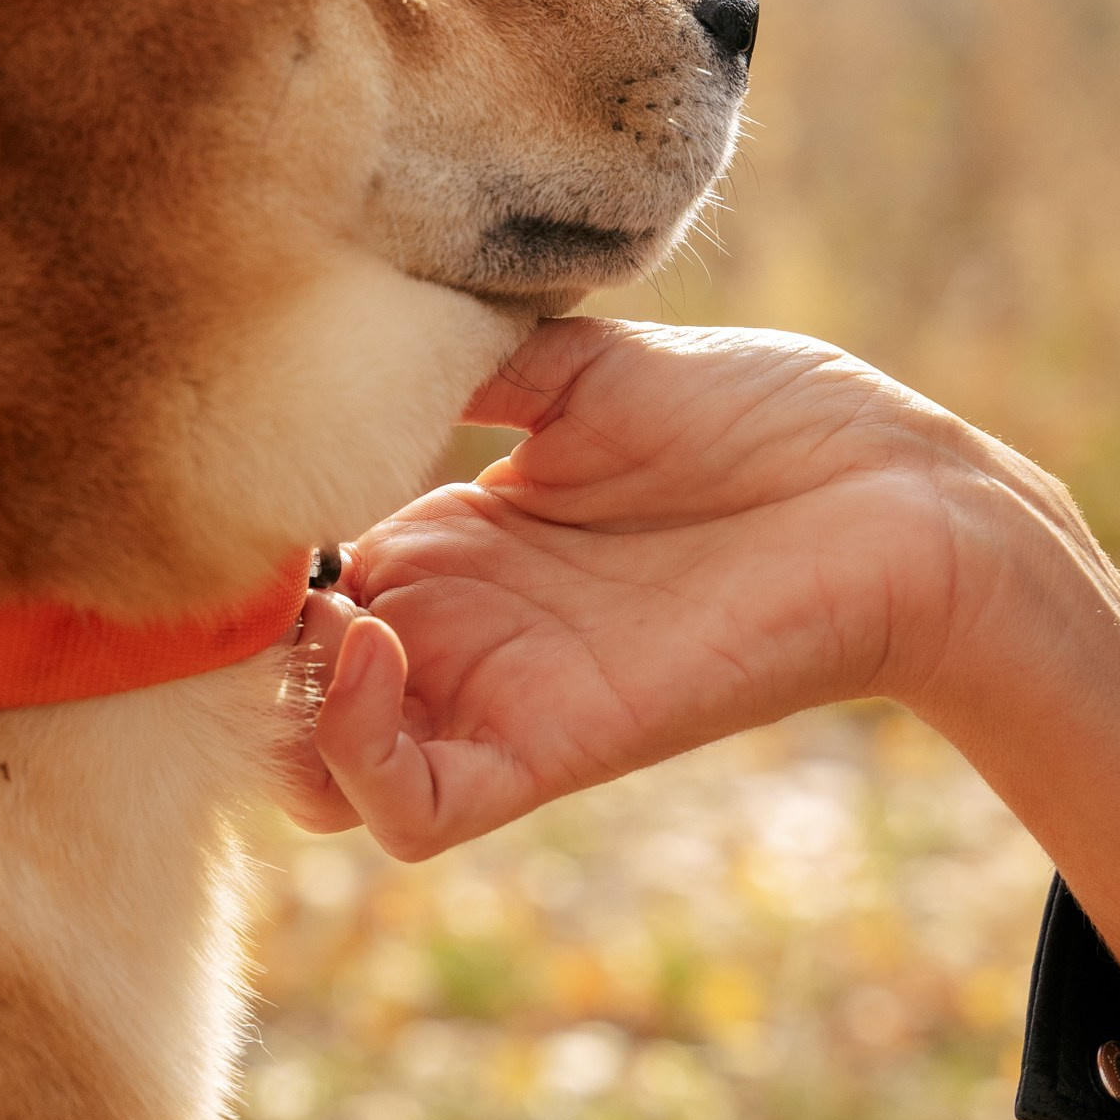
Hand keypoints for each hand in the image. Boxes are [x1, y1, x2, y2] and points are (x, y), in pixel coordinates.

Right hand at [283, 312, 1119, 1119]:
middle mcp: (464, 633)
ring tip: (305, 603)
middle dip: (228, 641)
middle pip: (282, 689)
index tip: (223, 473)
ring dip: (275, 701)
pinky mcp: (550, 754)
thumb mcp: (590, 366)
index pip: (295, 580)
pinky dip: (350, 748)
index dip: (242, 549)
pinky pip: (406, 810)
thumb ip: (470, 359)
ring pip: (317, 773)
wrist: (896, 491)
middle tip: (234, 564)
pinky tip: (365, 637)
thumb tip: (359, 309)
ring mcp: (500, 700)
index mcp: (459, 543)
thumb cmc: (770, 421)